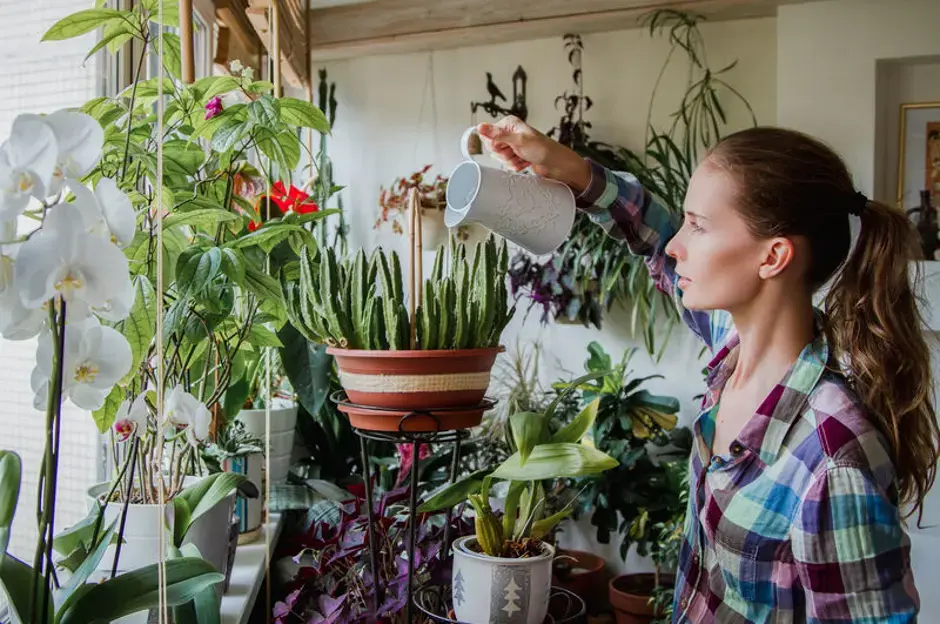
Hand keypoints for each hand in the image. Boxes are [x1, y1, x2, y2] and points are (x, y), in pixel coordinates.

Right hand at [476, 116, 591, 192]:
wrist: (556, 164)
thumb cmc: (543, 149)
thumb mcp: (518, 140)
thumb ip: (498, 134)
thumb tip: (480, 126)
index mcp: (508, 124)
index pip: (487, 136)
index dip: (495, 145)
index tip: (506, 146)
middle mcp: (509, 133)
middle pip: (492, 148)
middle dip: (505, 155)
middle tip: (517, 152)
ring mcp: (512, 145)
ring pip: (500, 158)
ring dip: (511, 161)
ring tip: (523, 158)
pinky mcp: (516, 156)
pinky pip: (507, 164)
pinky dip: (516, 166)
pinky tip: (525, 163)